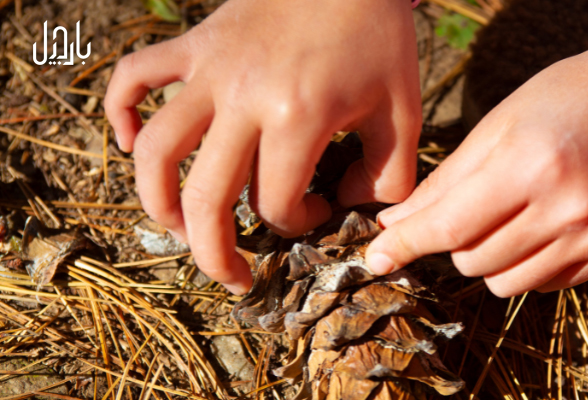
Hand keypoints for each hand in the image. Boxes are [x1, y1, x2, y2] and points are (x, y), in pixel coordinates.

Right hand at [105, 0, 421, 293]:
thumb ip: (390, 177)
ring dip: (156, 201)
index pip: (276, 203)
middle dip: (215, 254)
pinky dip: (122, 112)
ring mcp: (210, 70)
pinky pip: (134, 77)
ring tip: (176, 230)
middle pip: (206, 197)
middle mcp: (243, 99)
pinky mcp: (194, 45)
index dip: (296, 224)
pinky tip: (132, 142)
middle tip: (233, 278)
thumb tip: (351, 206)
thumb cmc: (379, 37)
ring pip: (156, 149)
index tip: (317, 209)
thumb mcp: (403, 111)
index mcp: (298, 117)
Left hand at [366, 13, 587, 296]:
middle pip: (471, 261)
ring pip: (503, 282)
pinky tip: (540, 225)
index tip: (374, 258)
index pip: (449, 227)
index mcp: (528, 166)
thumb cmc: (561, 101)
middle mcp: (565, 209)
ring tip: (508, 215)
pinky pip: (542, 285)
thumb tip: (393, 224)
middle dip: (453, 240)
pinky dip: (525, 263)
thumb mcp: (495, 127)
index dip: (405, 244)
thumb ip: (443, 183)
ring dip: (487, 258)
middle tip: (473, 204)